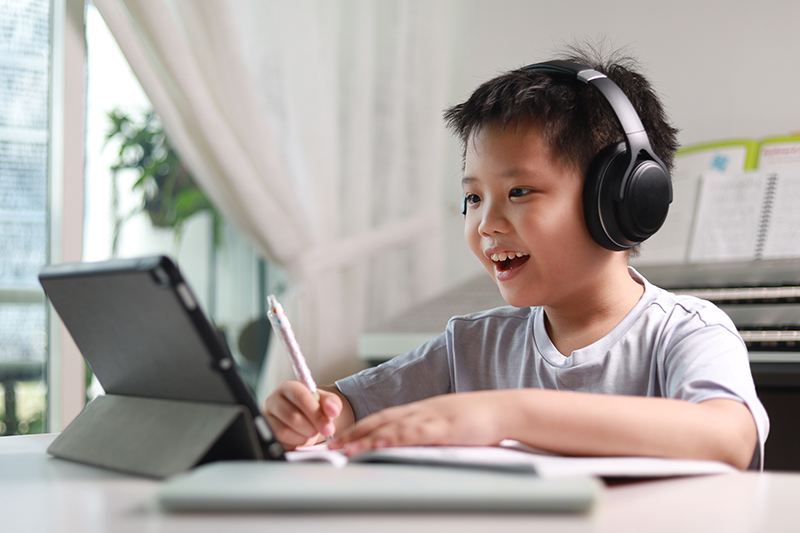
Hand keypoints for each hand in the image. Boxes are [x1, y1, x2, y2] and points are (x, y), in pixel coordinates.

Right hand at [263, 380, 341, 449]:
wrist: (308, 420)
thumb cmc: (314, 408)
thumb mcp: (327, 402)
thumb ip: (332, 403)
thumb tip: (332, 410)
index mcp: (289, 388)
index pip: (300, 396)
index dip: (315, 412)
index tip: (327, 425)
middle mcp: (274, 400)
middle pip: (292, 416)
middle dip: (312, 427)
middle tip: (323, 431)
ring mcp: (268, 418)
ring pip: (284, 431)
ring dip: (303, 436)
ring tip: (311, 433)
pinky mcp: (267, 433)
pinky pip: (280, 442)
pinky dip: (294, 443)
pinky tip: (302, 438)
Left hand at [328, 391, 504, 455]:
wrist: (504, 409)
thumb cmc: (479, 419)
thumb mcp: (448, 425)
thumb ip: (428, 433)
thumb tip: (411, 445)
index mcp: (420, 410)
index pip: (383, 418)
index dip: (359, 428)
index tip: (341, 439)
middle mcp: (420, 410)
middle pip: (378, 421)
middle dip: (352, 434)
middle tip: (330, 448)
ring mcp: (430, 417)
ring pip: (389, 427)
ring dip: (364, 438)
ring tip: (344, 450)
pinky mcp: (442, 426)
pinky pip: (411, 433)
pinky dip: (391, 438)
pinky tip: (377, 444)